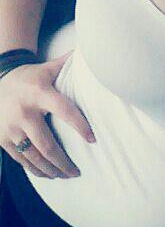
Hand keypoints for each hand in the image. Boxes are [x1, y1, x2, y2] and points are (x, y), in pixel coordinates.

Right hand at [0, 50, 95, 178]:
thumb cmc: (31, 77)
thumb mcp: (48, 68)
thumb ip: (69, 63)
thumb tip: (92, 51)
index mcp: (39, 93)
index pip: (64, 110)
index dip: (80, 125)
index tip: (93, 139)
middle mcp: (24, 112)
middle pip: (47, 144)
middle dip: (64, 161)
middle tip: (78, 171)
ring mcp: (10, 128)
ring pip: (33, 156)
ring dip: (51, 170)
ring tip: (66, 175)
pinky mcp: (2, 138)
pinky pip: (20, 159)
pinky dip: (35, 170)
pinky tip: (48, 175)